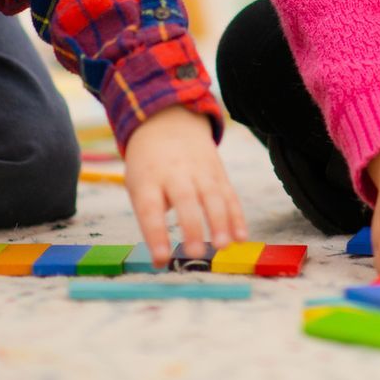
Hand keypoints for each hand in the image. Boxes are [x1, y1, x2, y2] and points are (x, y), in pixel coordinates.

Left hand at [122, 105, 246, 266]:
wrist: (167, 121)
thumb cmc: (148, 164)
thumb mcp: (137, 183)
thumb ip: (151, 211)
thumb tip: (163, 252)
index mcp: (148, 178)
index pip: (150, 209)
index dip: (156, 235)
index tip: (161, 259)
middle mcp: (174, 172)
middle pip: (185, 199)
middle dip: (192, 227)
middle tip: (197, 254)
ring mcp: (199, 169)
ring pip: (212, 196)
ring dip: (220, 222)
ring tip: (224, 246)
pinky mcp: (218, 171)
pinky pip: (229, 194)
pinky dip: (237, 216)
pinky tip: (242, 237)